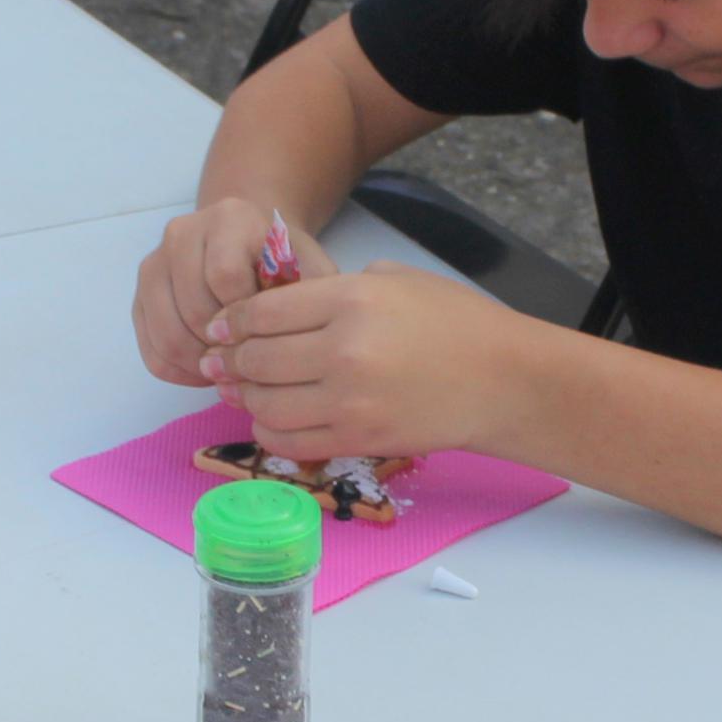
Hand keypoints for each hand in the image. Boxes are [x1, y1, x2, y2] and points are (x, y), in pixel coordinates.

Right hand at [134, 197, 336, 384]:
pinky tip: (205, 374)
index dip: (248, 317)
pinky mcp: (139, 295)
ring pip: (168, 334)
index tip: (270, 334)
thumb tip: (300, 336)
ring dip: (200, 364)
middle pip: (194, 310)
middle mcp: (181, 233)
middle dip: (226, 347)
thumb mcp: (309, 264)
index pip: (225, 277)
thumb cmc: (282, 259)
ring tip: (230, 372)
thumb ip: (313, 291)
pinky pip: (150, 349)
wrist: (246, 240)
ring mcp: (154, 263)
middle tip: (252, 363)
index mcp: (228, 218)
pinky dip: (177, 371)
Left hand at [199, 263, 520, 461]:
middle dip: (232, 360)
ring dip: (245, 398)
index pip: (261, 313)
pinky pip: (289, 441)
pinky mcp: (358, 439)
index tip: (220, 328)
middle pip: (256, 359)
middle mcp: (343, 350)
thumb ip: (334, 288)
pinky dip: (269, 431)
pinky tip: (271, 419)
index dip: (230, 322)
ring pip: (265, 404)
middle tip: (223, 361)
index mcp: (350, 300)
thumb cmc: (454, 323)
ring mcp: (349, 401)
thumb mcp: (395, 280)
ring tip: (243, 390)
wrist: (502, 380)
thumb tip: (278, 307)